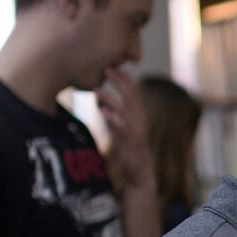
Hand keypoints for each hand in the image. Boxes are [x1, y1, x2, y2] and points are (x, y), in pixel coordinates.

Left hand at [96, 67, 153, 189]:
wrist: (140, 170)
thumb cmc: (129, 148)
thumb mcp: (121, 127)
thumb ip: (113, 113)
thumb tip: (101, 98)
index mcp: (138, 113)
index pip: (133, 90)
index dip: (123, 78)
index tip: (110, 66)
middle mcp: (139, 119)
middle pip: (131, 95)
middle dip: (119, 81)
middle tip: (105, 68)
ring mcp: (136, 130)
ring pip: (124, 109)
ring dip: (110, 98)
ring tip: (96, 89)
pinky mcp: (130, 141)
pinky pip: (121, 127)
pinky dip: (112, 117)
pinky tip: (102, 111)